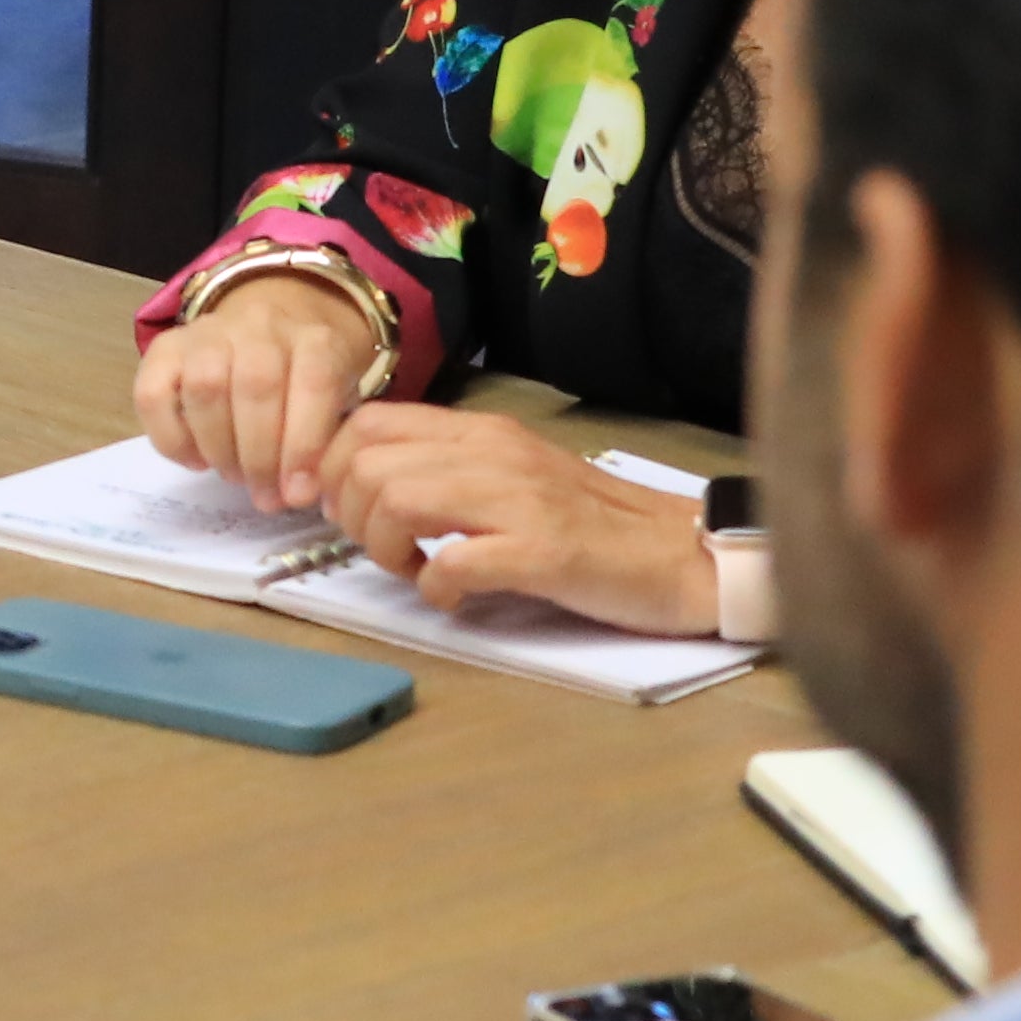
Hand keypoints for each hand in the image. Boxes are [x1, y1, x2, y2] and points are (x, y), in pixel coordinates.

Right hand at [131, 266, 385, 506]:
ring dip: (218, 447)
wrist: (272, 327)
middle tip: (263, 493)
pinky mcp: (165, 348)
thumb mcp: (336, 403)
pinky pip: (152, 394)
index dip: (304, 445)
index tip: (297, 494)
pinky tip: (197, 460)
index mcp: (315, 337)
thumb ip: (320, 446)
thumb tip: (291, 495)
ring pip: (204, 385)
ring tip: (233, 475)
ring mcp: (208, 332)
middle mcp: (260, 324)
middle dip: (259, 455)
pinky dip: (172, 440)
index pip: (313, 383)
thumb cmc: (306, 380)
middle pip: (255, 385)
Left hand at [308, 405, 725, 630]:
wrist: (687, 554)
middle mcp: (496, 454)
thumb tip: (370, 488)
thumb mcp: (513, 477)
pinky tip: (457, 598)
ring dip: (386, 547)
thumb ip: (450, 471)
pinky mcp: (547, 552)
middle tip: (385, 550)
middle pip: (368, 462)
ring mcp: (522, 500)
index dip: (333, 467)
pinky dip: (439, 588)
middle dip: (351, 515)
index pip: (369, 422)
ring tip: (416, 571)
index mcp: (484, 433)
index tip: (346, 511)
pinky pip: (457, 563)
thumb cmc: (596, 524)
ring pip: (398, 498)